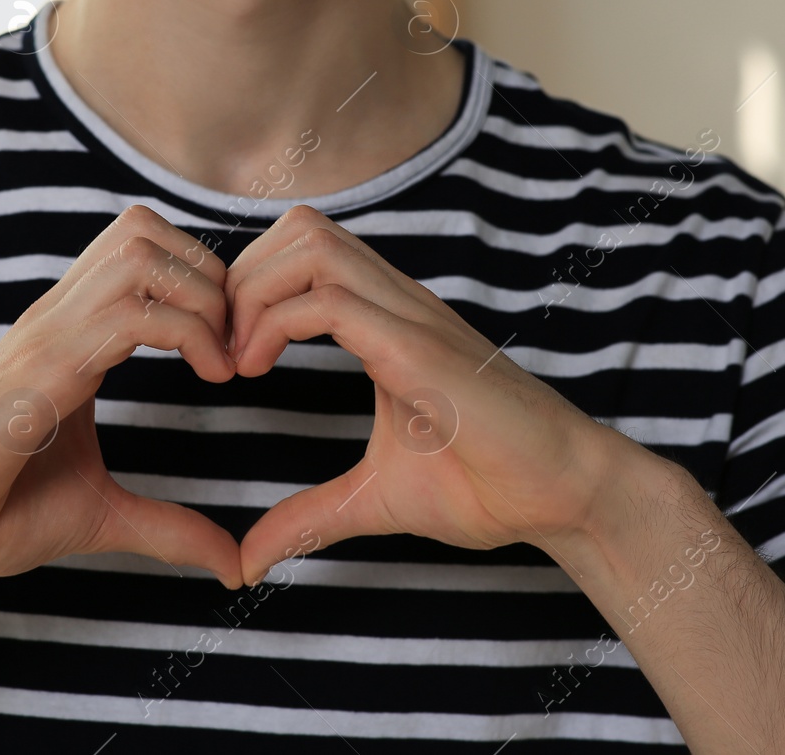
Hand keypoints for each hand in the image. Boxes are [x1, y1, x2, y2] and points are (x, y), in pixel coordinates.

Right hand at [0, 205, 242, 587]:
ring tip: (222, 362)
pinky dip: (188, 332)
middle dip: (211, 276)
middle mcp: (57, 318)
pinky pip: (128, 313)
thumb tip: (233, 564)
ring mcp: (47, 336)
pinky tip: (208, 377)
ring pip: (140, 252)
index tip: (232, 349)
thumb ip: (168, 528)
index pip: (141, 246)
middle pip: (144, 227)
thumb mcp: (102, 516)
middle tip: (235, 347)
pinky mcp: (41, 369)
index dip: (202, 279)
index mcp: (70, 334)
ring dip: (202, 297)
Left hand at [225, 206, 624, 584]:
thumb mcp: (373, 499)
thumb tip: (247, 560)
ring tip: (237, 360)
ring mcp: (410, 318)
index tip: (224, 355)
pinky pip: (332, 302)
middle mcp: (397, 302)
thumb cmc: (487, 485)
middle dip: (240, 276)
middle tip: (221, 350)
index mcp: (386, 319)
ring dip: (253, 291)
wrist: (563, 496)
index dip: (248, 286)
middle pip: (299, 226)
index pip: (302, 249)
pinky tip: (256, 371)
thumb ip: (310, 517)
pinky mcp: (419, 349)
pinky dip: (275, 324)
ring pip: (311, 243)